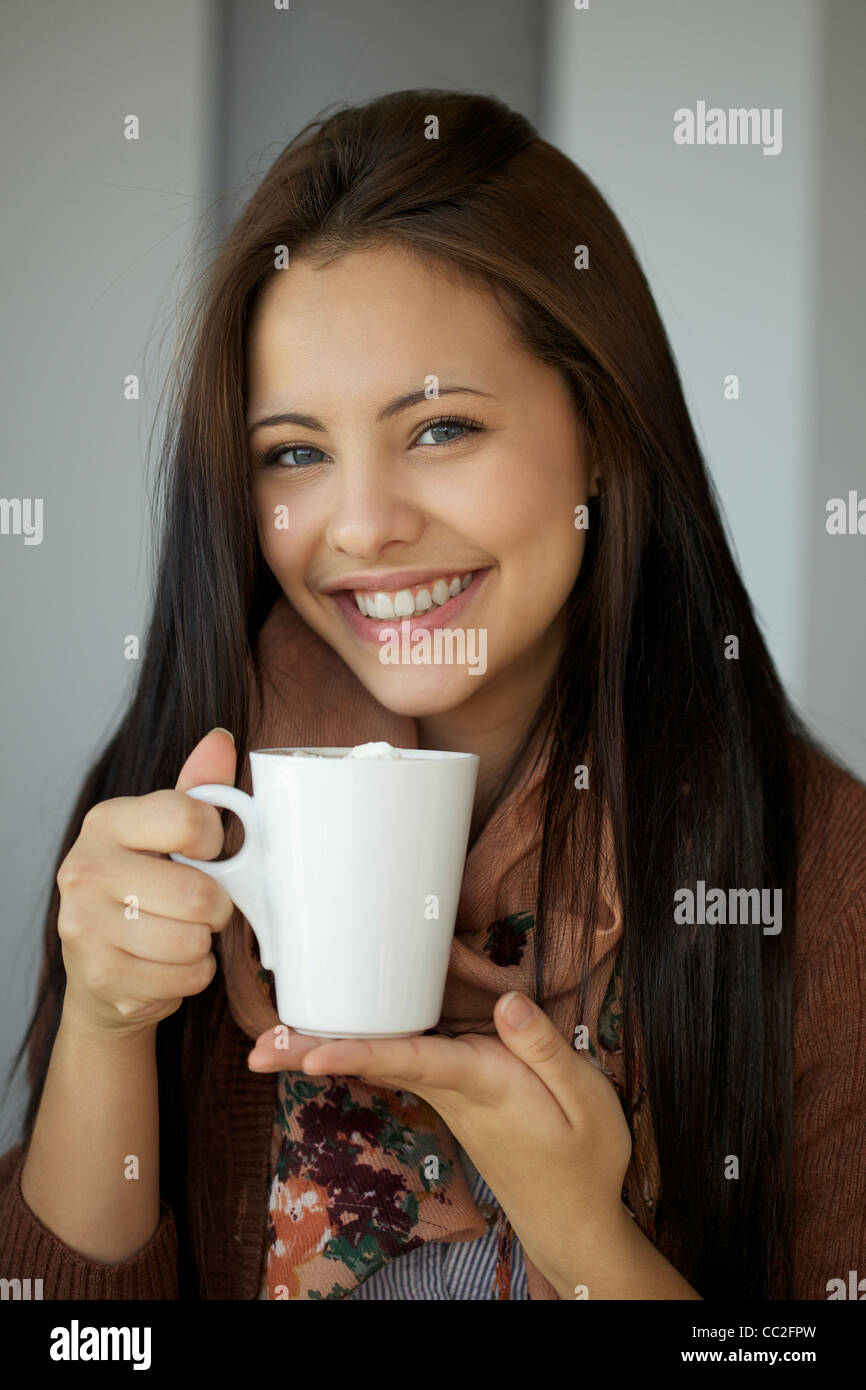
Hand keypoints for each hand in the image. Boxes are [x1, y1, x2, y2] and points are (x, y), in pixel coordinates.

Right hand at [56, 728, 236, 1036]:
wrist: (103, 970)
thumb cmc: (146, 889)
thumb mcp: (168, 833)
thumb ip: (198, 789)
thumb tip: (221, 740)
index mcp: (106, 821)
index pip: (188, 818)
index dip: (216, 840)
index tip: (209, 852)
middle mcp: (84, 869)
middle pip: (197, 892)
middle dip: (216, 906)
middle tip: (201, 906)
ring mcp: (85, 926)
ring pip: (193, 939)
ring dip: (203, 943)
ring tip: (180, 933)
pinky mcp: (101, 976)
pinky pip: (186, 976)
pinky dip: (192, 975)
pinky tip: (167, 963)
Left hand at [247, 989, 633, 1296]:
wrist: (573, 1216)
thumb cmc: (585, 1156)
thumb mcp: (586, 1099)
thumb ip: (544, 1048)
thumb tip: (506, 1003)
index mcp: (483, 1082)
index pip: (411, 1061)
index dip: (361, 1053)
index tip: (312, 1055)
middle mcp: (451, 1088)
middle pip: (376, 1060)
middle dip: (316, 1052)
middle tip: (256, 1049)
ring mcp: (446, 1094)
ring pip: (380, 1062)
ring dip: (327, 1049)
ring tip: (272, 1039)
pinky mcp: (452, 1092)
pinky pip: (399, 1061)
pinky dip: (361, 1049)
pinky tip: (334, 1038)